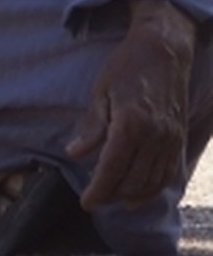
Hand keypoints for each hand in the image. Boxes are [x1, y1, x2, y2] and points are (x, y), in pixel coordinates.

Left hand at [66, 0, 196, 210]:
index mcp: (131, 123)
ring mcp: (170, 140)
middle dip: (112, 195)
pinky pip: (167, 173)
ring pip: (152, 181)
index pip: (112, 168)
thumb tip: (74, 153)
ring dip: (132, 195)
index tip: (86, 203)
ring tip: (113, 199)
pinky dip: (153, 188)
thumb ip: (92, 126)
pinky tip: (139, 193)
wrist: (163, 52)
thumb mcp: (100, 91)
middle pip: (132, 180)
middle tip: (95, 200)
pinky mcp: (179, 139)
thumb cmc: (126, 67)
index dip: (99, 189)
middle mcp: (155, 136)